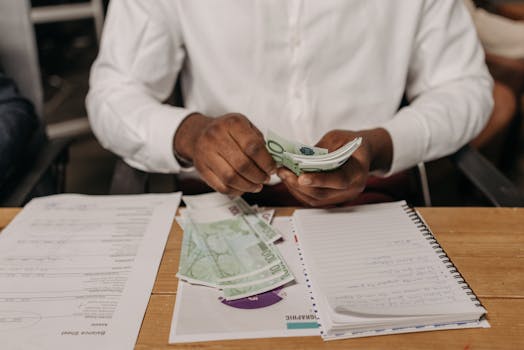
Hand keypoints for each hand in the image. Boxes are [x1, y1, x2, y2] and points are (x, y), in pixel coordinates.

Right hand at [173, 113, 275, 195]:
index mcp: (232, 123)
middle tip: (266, 178)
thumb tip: (272, 162)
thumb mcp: (245, 125)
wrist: (199, 133)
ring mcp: (205, 153)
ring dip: (248, 186)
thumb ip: (259, 141)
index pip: (253, 147)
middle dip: (258, 176)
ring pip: (231, 178)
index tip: (272, 169)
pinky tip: (243, 188)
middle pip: (242, 165)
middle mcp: (216, 136)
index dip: (266, 162)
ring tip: (257, 186)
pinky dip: (236, 191)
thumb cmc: (227, 130)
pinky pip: (221, 187)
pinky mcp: (201, 169)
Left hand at [277, 128, 391, 206]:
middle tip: (284, 172)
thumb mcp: (338, 138)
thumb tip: (302, 158)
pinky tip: (289, 180)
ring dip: (296, 189)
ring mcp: (342, 197)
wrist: (362, 154)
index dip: (319, 180)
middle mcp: (351, 189)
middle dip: (299, 184)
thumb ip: (323, 148)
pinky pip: (313, 200)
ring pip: (315, 200)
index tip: (301, 177)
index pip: (339, 180)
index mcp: (358, 172)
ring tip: (283, 175)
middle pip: (322, 194)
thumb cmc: (352, 144)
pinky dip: (299, 191)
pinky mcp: (332, 199)